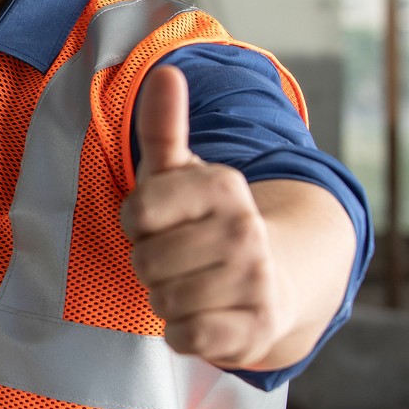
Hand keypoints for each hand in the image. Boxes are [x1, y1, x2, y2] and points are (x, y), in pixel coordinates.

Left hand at [118, 65, 288, 367]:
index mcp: (223, 185)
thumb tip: (166, 71)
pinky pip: (187, 336)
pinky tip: (202, 318)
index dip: (136, 225)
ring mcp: (255, 280)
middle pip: (147, 261)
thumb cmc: (204, 223)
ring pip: (164, 299)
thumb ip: (164, 127)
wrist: (272, 281)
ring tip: (191, 285)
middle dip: (150, 265)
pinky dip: (182, 333)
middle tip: (176, 259)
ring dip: (165, 299)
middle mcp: (245, 230)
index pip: (137, 212)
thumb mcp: (180, 173)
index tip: (158, 223)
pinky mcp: (257, 327)